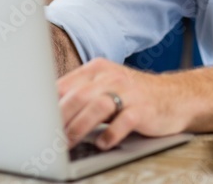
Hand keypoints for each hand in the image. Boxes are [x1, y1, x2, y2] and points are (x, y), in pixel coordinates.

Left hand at [57, 58, 188, 149]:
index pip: (65, 85)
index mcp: (97, 69)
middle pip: (78, 95)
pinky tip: (102, 143)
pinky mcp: (144, 109)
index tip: (36, 122)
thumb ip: (81, 94)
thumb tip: (48, 113)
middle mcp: (112, 77)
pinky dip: (110, 134)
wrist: (176, 96)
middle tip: (47, 137)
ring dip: (79, 126)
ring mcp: (129, 92)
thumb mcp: (106, 86)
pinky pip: (124, 121)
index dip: (48, 105)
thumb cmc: (133, 95)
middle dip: (59, 118)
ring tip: (68, 142)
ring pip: (98, 106)